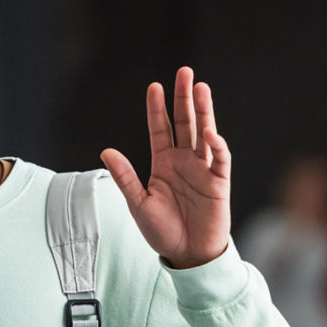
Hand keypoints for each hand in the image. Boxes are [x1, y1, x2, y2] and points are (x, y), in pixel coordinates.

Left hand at [100, 67, 231, 269]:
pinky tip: (209, 132)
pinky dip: (216, 145)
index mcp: (163, 163)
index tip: (154, 87)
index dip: (157, 108)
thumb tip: (106, 151)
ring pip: (203, 133)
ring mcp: (202, 169)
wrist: (187, 255)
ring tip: (201, 87)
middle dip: (184, 98)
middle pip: (185, 122)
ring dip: (203, 111)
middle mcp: (184, 161)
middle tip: (185, 72)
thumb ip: (125, 177)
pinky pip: (219, 158)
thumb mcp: (138, 204)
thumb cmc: (162, 231)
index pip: (160, 128)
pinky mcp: (219, 182)